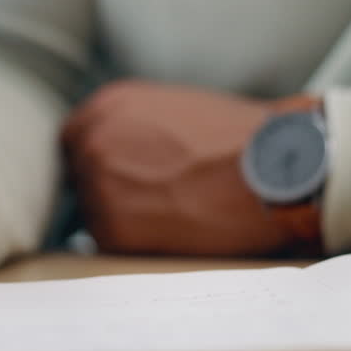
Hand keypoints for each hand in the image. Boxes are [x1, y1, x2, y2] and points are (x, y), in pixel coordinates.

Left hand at [62, 80, 316, 256]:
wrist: (273, 168)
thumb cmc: (243, 139)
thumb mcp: (180, 108)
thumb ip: (140, 127)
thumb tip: (128, 156)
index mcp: (110, 105)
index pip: (77, 139)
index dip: (100, 161)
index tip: (121, 176)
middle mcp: (94, 142)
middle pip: (82, 178)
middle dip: (112, 191)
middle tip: (154, 202)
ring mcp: (99, 187)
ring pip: (96, 214)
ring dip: (126, 220)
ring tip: (176, 216)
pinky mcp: (114, 231)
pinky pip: (113, 245)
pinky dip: (140, 245)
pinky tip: (177, 232)